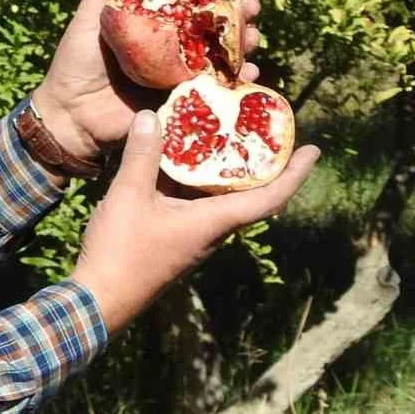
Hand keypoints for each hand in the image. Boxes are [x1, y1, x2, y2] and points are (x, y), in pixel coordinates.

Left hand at [31, 0, 263, 157]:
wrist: (70, 115)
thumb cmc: (76, 63)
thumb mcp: (90, 15)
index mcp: (153, 25)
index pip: (191, 2)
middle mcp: (171, 48)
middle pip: (215, 30)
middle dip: (239, 18)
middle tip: (250, 9)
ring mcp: (179, 76)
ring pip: (222, 59)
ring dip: (243, 48)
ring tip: (251, 40)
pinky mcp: (182, 103)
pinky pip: (216, 92)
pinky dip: (237, 84)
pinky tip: (248, 76)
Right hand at [70, 110, 318, 334]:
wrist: (100, 298)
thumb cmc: (121, 251)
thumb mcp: (129, 196)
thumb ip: (142, 155)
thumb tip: (150, 115)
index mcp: (213, 222)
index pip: (268, 198)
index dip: (294, 174)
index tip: (314, 150)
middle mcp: (211, 229)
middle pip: (250, 194)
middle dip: (263, 163)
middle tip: (266, 130)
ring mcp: (193, 234)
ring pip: (221, 197)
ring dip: (227, 168)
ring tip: (227, 133)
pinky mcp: (174, 235)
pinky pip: (197, 200)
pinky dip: (198, 176)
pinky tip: (181, 156)